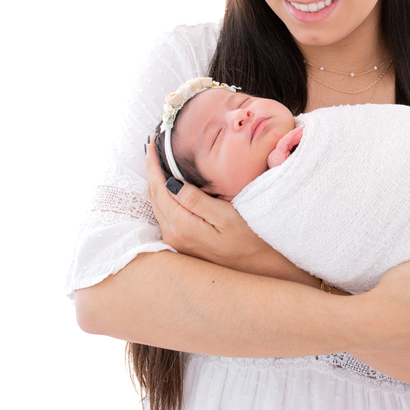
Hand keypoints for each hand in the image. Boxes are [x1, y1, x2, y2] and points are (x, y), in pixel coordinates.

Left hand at [144, 134, 310, 282]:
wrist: (258, 267)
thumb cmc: (249, 238)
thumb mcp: (226, 216)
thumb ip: (196, 201)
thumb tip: (169, 182)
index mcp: (182, 226)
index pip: (159, 188)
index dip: (153, 164)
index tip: (152, 143)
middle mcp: (173, 235)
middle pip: (153, 196)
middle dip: (150, 169)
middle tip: (151, 145)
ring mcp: (176, 241)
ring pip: (157, 204)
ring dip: (154, 181)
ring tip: (156, 160)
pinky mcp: (181, 242)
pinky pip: (164, 213)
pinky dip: (161, 194)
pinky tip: (166, 183)